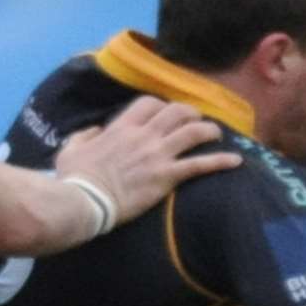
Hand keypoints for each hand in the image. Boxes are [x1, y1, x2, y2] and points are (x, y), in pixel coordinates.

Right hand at [53, 96, 236, 226]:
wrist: (83, 201)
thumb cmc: (74, 178)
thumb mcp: (70, 149)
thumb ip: (84, 135)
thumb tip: (94, 131)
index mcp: (122, 127)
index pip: (149, 104)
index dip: (161, 106)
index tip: (165, 115)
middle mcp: (144, 135)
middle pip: (177, 111)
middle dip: (190, 113)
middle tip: (196, 121)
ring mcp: (157, 155)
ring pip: (193, 131)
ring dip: (209, 130)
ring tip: (217, 135)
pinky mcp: (166, 177)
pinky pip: (200, 165)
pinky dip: (220, 161)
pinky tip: (235, 162)